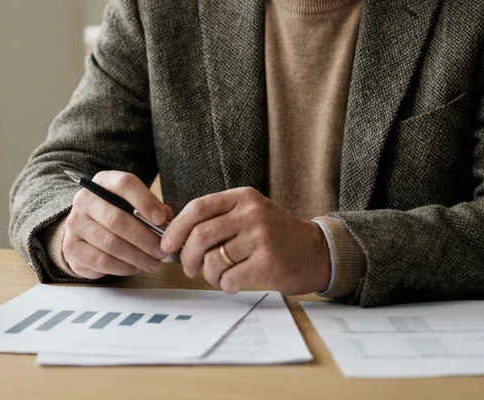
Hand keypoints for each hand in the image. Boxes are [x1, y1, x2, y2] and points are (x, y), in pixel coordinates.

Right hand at [62, 171, 173, 279]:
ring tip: (154, 263)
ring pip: (110, 242)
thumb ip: (152, 209)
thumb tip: (167, 220)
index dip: (145, 201)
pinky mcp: (71, 247)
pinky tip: (135, 268)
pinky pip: (100, 260)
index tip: (162, 219)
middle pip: (117, 218)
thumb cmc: (116, 215)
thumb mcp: (133, 204)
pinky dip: (122, 266)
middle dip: (144, 238)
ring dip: (136, 256)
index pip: (124, 184)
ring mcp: (75, 223)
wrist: (85, 232)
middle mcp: (85, 200)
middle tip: (161, 251)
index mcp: (104, 182)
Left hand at [159, 187, 329, 294]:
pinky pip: (230, 278)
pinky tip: (234, 283)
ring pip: (213, 261)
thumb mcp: (250, 214)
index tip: (167, 245)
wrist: (316, 252)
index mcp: (243, 198)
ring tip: (218, 277)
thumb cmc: (276, 236)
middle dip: (187, 257)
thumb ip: (219, 219)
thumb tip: (176, 238)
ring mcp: (261, 238)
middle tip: (189, 268)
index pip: (198, 207)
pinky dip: (225, 285)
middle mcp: (251, 214)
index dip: (176, 228)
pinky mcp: (268, 263)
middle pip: (200, 235)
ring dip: (208, 275)